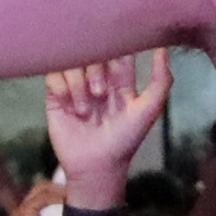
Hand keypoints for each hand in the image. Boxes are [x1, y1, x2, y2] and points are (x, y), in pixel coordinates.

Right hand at [44, 52, 167, 202]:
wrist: (97, 167)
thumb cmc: (125, 141)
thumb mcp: (149, 111)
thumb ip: (161, 81)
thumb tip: (163, 49)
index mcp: (120, 79)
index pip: (116, 49)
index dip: (114, 47)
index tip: (115, 62)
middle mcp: (97, 78)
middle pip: (92, 52)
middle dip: (95, 70)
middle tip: (100, 94)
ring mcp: (76, 86)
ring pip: (71, 62)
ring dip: (78, 83)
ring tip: (84, 110)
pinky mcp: (56, 96)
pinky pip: (53, 75)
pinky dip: (61, 87)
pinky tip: (68, 106)